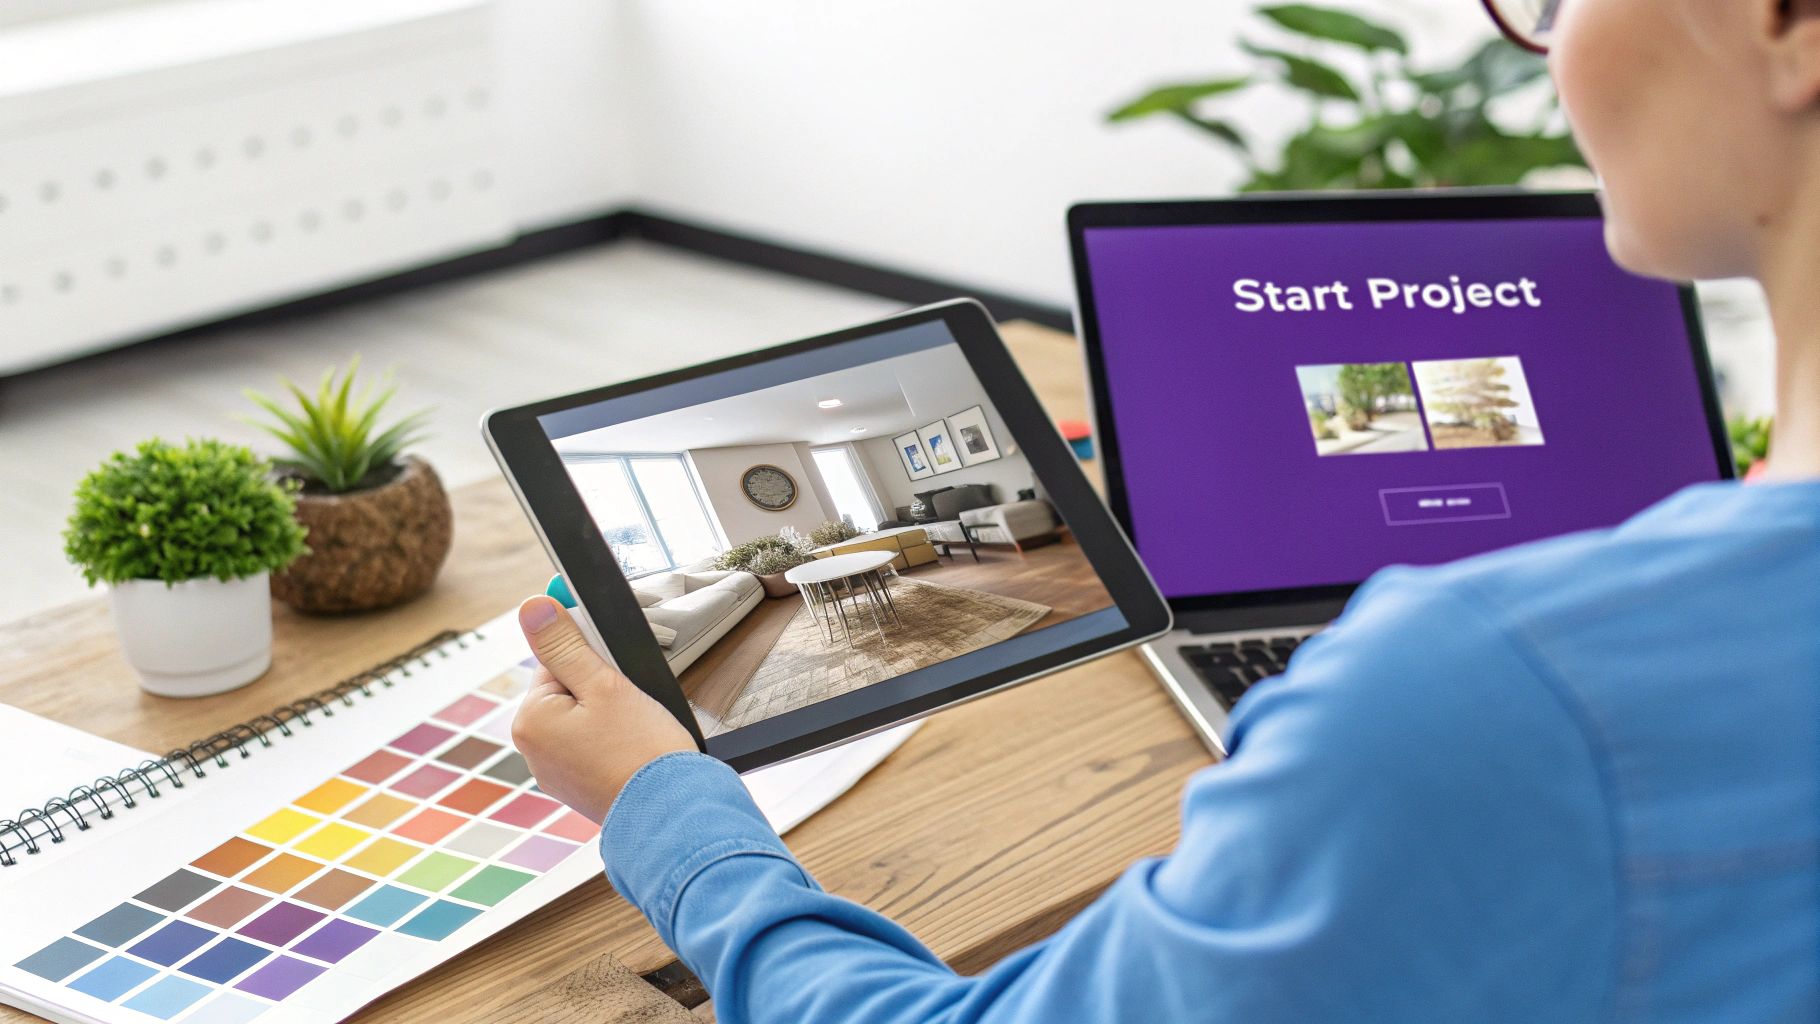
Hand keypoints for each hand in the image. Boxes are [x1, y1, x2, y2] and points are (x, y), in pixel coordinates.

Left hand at [511, 596, 696, 822]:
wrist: (673, 815)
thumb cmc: (643, 752)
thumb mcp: (606, 684)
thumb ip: (566, 644)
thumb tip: (532, 607)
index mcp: (531, 721)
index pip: (558, 662)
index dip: (594, 659)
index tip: (619, 671)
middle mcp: (533, 750)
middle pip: (569, 691)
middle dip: (602, 689)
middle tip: (633, 706)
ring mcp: (555, 774)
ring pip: (583, 719)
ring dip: (610, 716)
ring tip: (638, 731)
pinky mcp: (578, 789)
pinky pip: (591, 748)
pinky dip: (613, 744)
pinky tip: (635, 751)